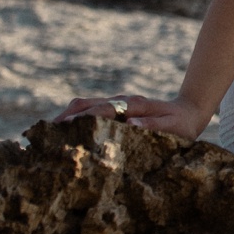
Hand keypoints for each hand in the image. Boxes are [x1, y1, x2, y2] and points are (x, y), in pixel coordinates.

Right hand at [53, 93, 209, 140]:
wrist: (189, 111)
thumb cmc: (181, 124)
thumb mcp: (172, 127)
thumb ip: (152, 125)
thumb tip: (129, 124)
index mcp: (133, 105)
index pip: (102, 110)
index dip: (82, 118)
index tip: (64, 127)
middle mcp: (122, 101)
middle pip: (87, 103)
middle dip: (65, 115)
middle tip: (44, 132)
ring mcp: (117, 103)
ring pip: (86, 104)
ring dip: (67, 115)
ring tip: (47, 133)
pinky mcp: (116, 109)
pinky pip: (91, 110)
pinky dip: (75, 117)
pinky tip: (64, 131)